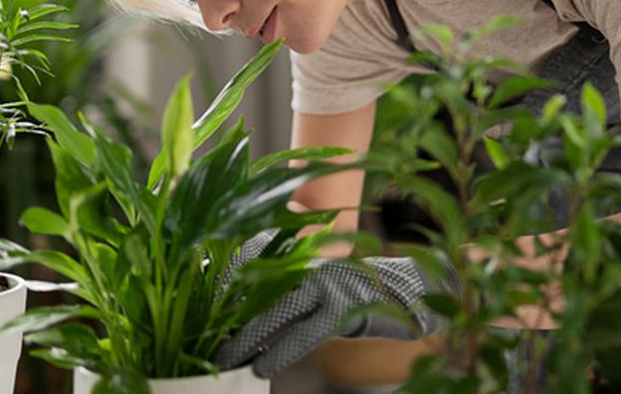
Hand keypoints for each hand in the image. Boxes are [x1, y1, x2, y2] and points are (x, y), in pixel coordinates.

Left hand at [216, 234, 457, 378]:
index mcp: (307, 255)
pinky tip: (262, 366)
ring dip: (247, 339)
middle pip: (260, 289)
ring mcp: (330, 283)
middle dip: (231, 316)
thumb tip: (251, 312)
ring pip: (276, 312)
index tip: (206, 305)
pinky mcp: (345, 307)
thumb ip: (293, 292)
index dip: (229, 285)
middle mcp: (315, 263)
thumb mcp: (324, 287)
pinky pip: (303, 334)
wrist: (414, 291)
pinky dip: (279, 352)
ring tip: (226, 358)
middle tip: (208, 339)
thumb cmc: (364, 293)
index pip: (257, 264)